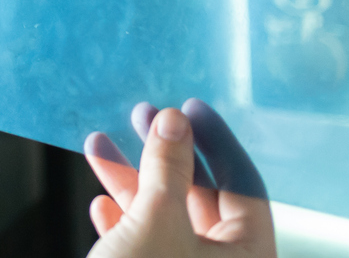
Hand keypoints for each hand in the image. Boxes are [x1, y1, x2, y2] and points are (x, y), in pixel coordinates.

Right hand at [84, 101, 275, 257]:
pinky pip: (144, 244)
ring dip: (131, 181)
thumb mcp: (156, 220)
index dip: (216, 140)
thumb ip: (168, 167)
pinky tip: (101, 203)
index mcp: (247, 256)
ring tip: (100, 144)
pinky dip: (123, 221)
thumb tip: (173, 121)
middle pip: (200, 196)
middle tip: (144, 116)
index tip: (191, 106)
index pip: (243, 184)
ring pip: (164, 218)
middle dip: (164, 153)